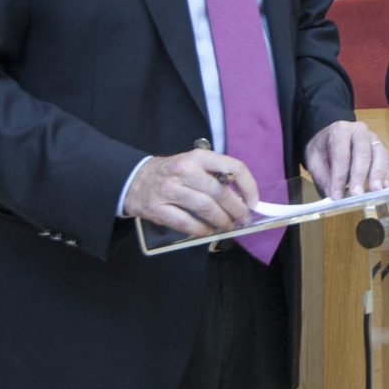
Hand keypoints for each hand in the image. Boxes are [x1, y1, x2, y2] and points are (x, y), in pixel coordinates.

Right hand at [124, 149, 256, 235]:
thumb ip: (216, 176)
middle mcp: (184, 170)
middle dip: (237, 209)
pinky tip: (208, 232)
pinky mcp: (157, 207)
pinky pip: (185, 222)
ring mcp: (169, 189)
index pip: (233, 167)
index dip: (248, 186)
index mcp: (198, 157)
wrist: (134, 179)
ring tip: (229, 227)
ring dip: (222, 221)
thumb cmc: (172, 173)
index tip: (254, 201)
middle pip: (219, 191)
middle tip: (244, 220)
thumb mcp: (194, 164)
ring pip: (205, 207)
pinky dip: (201, 230)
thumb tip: (243, 198)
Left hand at [305, 120, 387, 200]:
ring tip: (376, 191)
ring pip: (379, 154)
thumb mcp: (314, 160)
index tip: (337, 196)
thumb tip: (333, 195)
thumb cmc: (323, 148)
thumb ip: (323, 177)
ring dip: (378, 174)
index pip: (341, 155)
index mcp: (340, 131)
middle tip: (357, 194)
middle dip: (360, 176)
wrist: (331, 136)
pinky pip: (385, 159)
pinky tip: (384, 187)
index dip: (339, 177)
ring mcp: (372, 138)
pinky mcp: (380, 146)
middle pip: (363, 153)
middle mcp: (359, 131)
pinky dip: (385, 174)